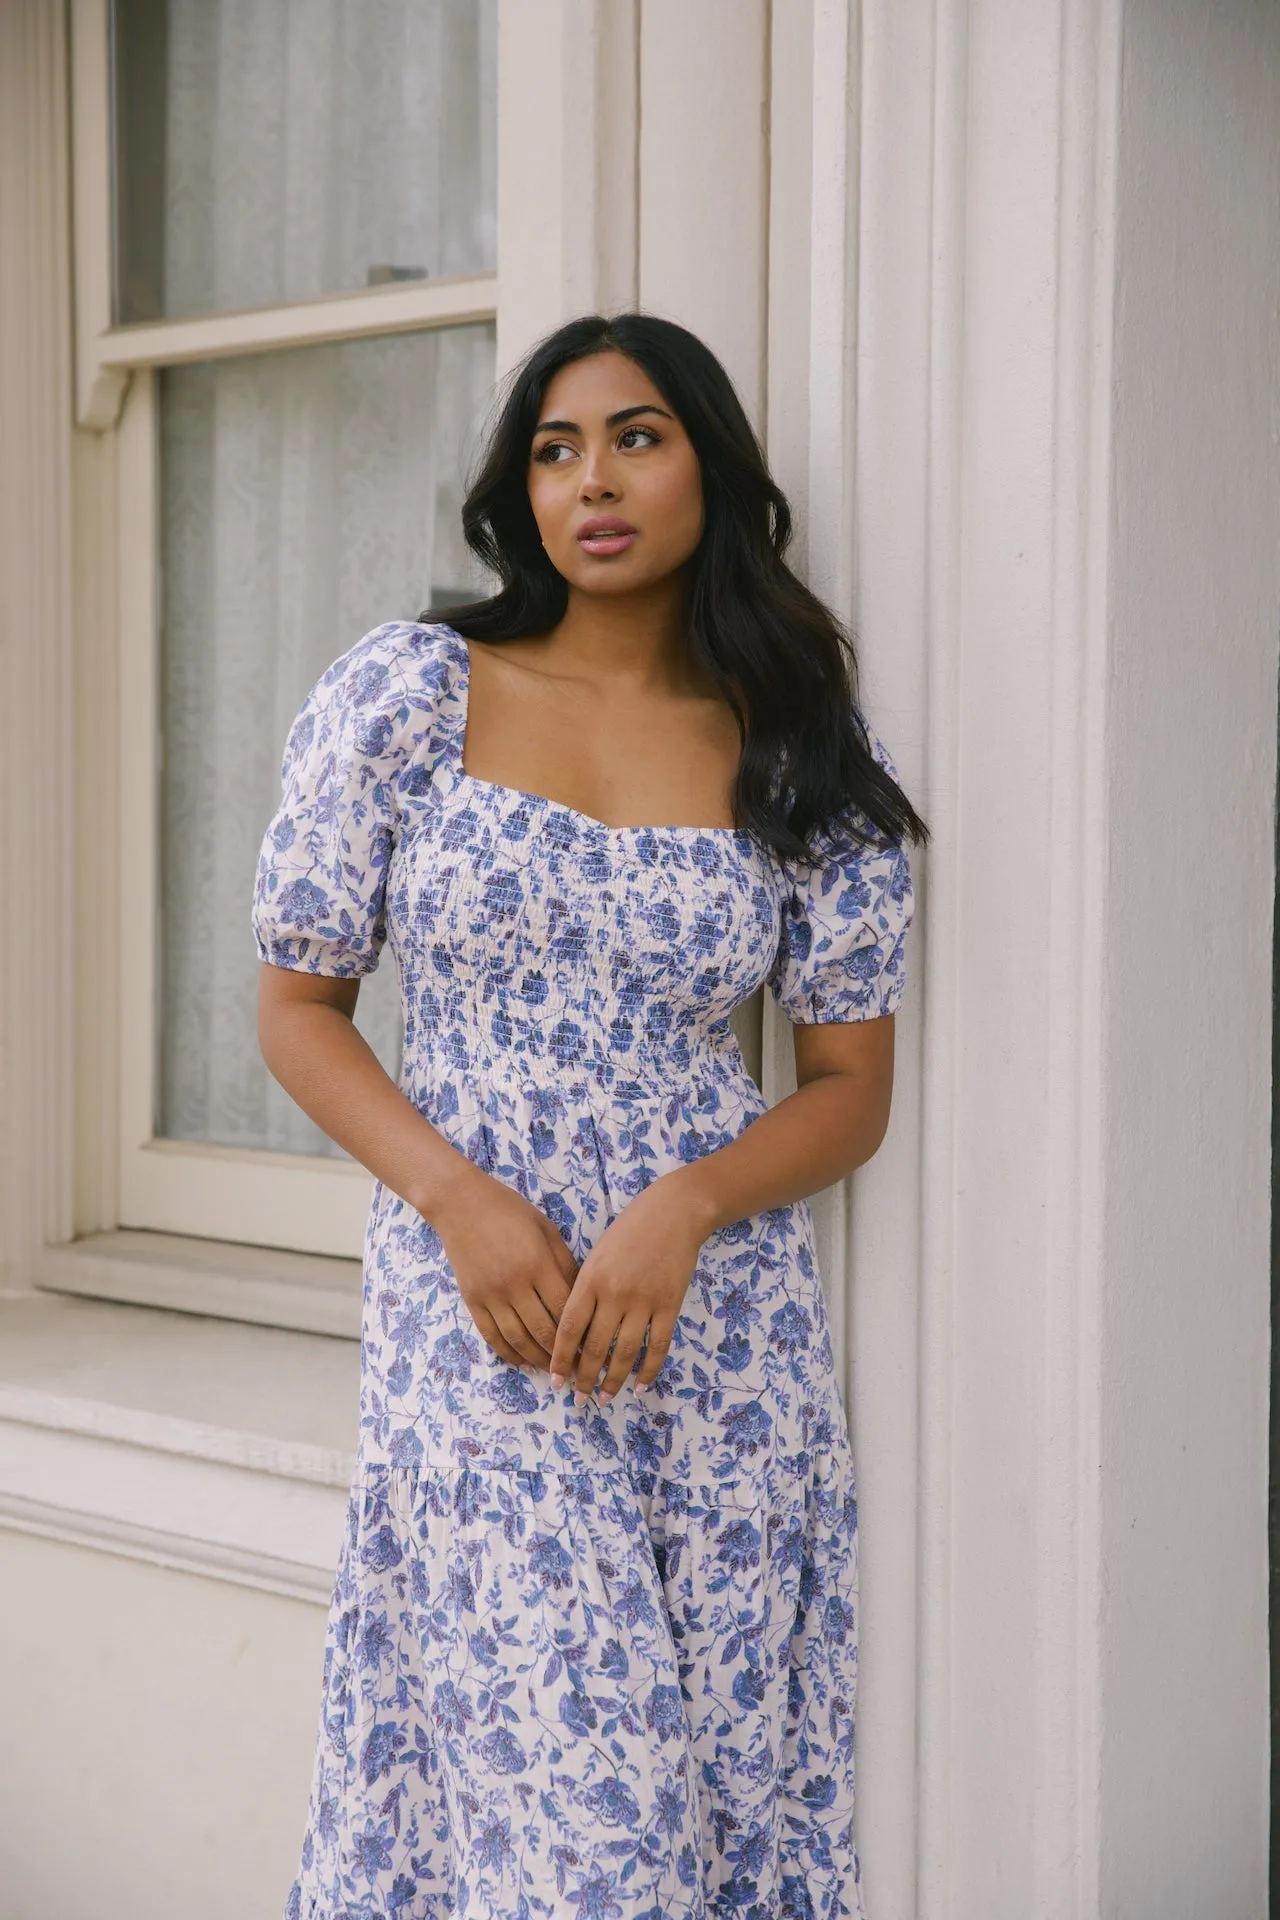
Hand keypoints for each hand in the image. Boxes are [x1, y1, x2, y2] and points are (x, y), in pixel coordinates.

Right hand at [428, 1164, 577, 1369]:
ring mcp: (491, 1295)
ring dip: (537, 1359)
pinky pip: (491, 1335)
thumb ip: (565, 1263)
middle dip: (563, 1355)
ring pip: (518, 1339)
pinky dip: (508, 1353)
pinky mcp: (472, 1300)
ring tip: (553, 1371)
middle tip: (577, 1368)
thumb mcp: (546, 1229)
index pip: (565, 1309)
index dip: (581, 1333)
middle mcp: (515, 1284)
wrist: (460, 1204)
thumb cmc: (510, 1211)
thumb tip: (582, 1297)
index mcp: (538, 1264)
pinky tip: (522, 1361)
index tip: (594, 1347)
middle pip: (543, 1331)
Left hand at [548, 1171, 713, 1402]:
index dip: (560, 1359)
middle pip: (595, 1347)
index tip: (554, 1380)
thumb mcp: (596, 1255)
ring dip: (613, 1381)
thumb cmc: (628, 1231)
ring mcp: (644, 1301)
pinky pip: (658, 1346)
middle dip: (584, 1377)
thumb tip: (571, 1332)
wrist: (672, 1213)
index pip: (569, 1328)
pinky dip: (648, 1370)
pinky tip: (639, 1387)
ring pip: (625, 1352)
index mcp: (590, 1279)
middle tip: (579, 1399)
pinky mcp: (669, 1305)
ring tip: (605, 1398)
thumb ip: (584, 1289)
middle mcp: (614, 1293)